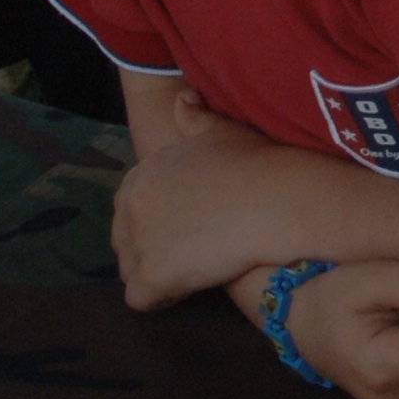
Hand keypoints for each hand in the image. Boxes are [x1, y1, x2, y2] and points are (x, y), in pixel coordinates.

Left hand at [107, 109, 282, 310]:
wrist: (274, 199)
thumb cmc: (254, 163)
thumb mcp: (220, 131)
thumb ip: (194, 118)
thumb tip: (181, 99)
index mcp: (141, 175)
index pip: (131, 207)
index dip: (158, 221)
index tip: (187, 227)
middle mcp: (130, 206)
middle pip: (124, 241)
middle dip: (151, 249)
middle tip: (190, 254)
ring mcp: (138, 241)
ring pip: (129, 272)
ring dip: (154, 276)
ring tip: (189, 274)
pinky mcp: (152, 275)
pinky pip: (139, 299)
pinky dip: (160, 300)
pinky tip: (187, 291)